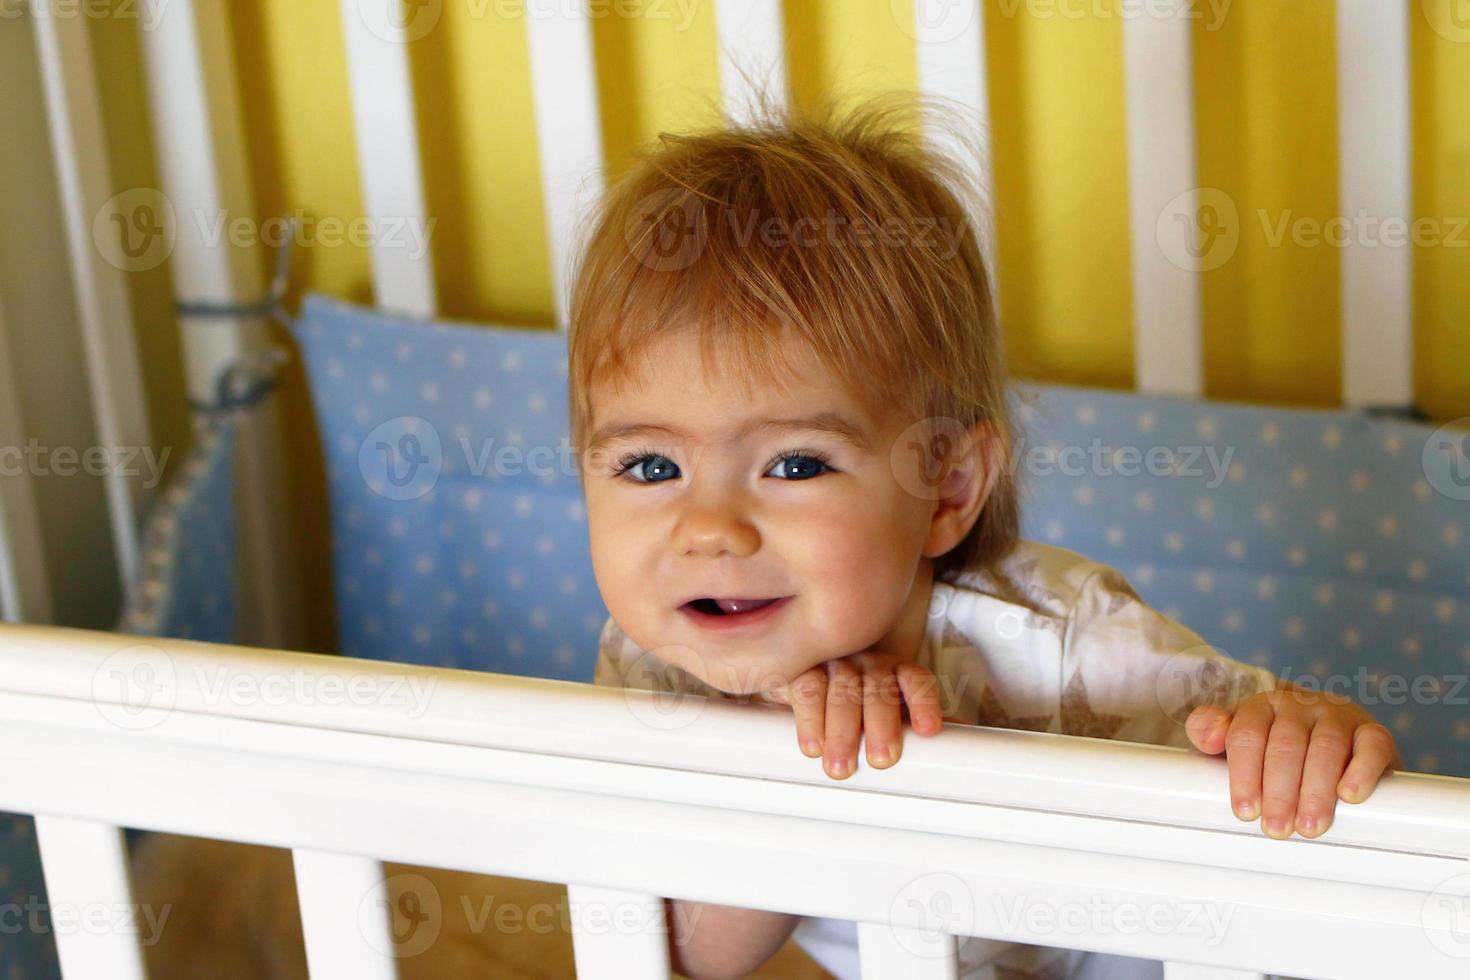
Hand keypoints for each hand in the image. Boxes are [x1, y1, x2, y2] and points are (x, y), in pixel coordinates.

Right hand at [768, 651, 947, 779]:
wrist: (811, 670)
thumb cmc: (859, 698)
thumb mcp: (894, 708)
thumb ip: (919, 720)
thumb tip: (964, 737)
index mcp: (896, 671)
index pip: (916, 680)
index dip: (923, 702)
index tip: (928, 729)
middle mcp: (868, 663)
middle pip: (879, 689)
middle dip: (881, 725)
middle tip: (881, 759)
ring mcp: (835, 662)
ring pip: (843, 691)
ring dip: (842, 730)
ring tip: (841, 765)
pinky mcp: (802, 668)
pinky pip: (807, 689)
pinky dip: (810, 719)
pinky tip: (813, 745)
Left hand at [1184, 685, 1401, 839]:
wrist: (1335, 735)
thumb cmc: (1275, 746)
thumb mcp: (1237, 738)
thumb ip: (1210, 730)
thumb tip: (1209, 735)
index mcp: (1263, 706)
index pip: (1247, 735)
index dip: (1245, 775)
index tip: (1246, 812)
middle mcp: (1301, 706)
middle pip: (1285, 745)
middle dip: (1279, 791)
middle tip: (1276, 828)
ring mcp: (1339, 716)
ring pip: (1326, 748)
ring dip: (1316, 791)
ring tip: (1309, 826)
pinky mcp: (1373, 732)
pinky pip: (1371, 745)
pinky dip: (1361, 771)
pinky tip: (1349, 796)